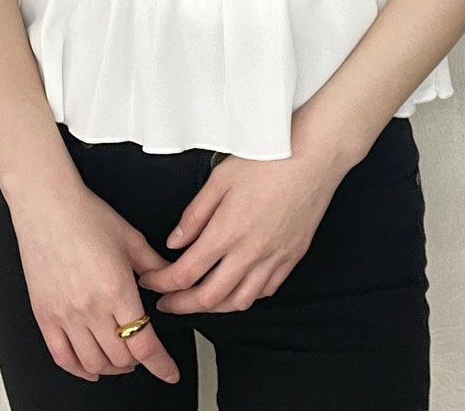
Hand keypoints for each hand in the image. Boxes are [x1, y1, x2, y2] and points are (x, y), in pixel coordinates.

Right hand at [8, 180, 181, 384]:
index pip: (144, 344)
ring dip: (112, 368)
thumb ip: (154, 265)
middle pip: (122, 357)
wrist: (47, 206)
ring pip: (93, 363)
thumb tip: (170, 280)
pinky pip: (61, 357)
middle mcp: (91, 307)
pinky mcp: (44, 315)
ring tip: (120, 358)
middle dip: (138, 361)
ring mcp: (65, 315)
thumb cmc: (85, 215)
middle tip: (144, 353)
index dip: (161, 365)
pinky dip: (79, 370)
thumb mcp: (131, 238)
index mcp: (117, 289)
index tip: (169, 372)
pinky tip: (89, 367)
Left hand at [136, 147, 349, 313]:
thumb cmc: (269, 160)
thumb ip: (194, 215)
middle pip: (208, 298)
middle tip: (167, 301)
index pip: (185, 273)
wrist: (313, 157)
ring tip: (197, 299)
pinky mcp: (292, 258)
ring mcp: (274, 259)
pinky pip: (265, 291)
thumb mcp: (219, 179)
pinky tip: (236, 287)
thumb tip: (176, 241)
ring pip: (238, 302)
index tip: (151, 280)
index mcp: (227, 232)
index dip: (161, 282)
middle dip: (180, 305)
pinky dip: (245, 296)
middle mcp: (250, 253)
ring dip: (213, 307)